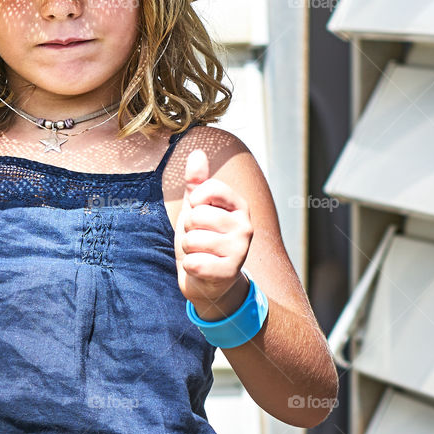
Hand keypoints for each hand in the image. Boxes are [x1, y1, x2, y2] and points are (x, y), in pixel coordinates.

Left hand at [174, 148, 253, 317]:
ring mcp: (240, 250)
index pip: (207, 189)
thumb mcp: (197, 209)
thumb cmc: (203, 239)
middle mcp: (245, 226)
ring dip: (188, 248)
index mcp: (239, 206)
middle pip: (196, 216)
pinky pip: (193, 262)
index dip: (193, 201)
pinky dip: (190, 266)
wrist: (209, 281)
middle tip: (199, 237)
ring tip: (201, 253)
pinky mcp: (229, 273)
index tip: (198, 211)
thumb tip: (197, 153)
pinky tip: (201, 268)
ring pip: (192, 240)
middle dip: (188, 229)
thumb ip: (196, 182)